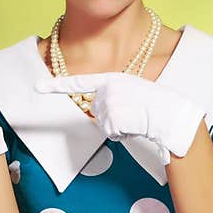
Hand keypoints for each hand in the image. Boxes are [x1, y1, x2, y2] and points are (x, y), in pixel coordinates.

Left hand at [34, 72, 205, 157]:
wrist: (176, 116)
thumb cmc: (158, 107)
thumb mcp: (134, 93)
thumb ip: (113, 94)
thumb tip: (98, 104)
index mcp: (113, 78)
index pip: (79, 82)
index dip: (56, 85)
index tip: (37, 86)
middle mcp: (109, 87)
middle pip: (95, 111)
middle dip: (110, 118)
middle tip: (133, 114)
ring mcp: (111, 101)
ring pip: (102, 123)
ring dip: (118, 126)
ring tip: (137, 119)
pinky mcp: (115, 115)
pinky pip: (110, 131)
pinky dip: (122, 133)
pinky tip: (137, 125)